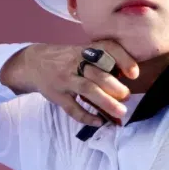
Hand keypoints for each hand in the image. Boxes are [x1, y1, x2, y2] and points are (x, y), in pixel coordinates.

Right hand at [0, 42, 140, 128]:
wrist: (33, 63)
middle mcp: (75, 63)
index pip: (106, 48)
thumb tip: (127, 76)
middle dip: (115, 86)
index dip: (122, 59)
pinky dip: (86, 116)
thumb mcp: (82, 53)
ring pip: (87, 89)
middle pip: (98, 73)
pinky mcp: (57, 95)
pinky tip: (99, 121)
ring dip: (106, 101)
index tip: (135, 73)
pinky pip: (72, 107)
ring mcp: (65, 79)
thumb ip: (101, 61)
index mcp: (85, 50)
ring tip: (120, 112)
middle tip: (127, 96)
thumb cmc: (66, 59)